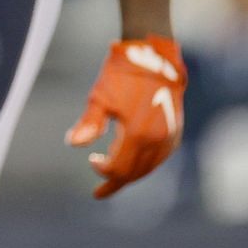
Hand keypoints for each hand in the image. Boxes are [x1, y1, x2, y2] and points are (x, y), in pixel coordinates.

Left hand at [68, 35, 186, 198]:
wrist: (155, 56)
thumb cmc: (123, 74)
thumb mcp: (101, 97)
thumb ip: (89, 123)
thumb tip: (72, 144)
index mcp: (138, 135)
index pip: (119, 168)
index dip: (102, 171)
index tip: (90, 160)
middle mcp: (157, 142)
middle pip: (134, 174)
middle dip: (116, 182)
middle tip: (100, 190)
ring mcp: (169, 139)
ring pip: (148, 168)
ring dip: (130, 175)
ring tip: (112, 178)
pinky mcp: (175, 133)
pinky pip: (158, 159)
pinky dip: (143, 165)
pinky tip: (132, 164)